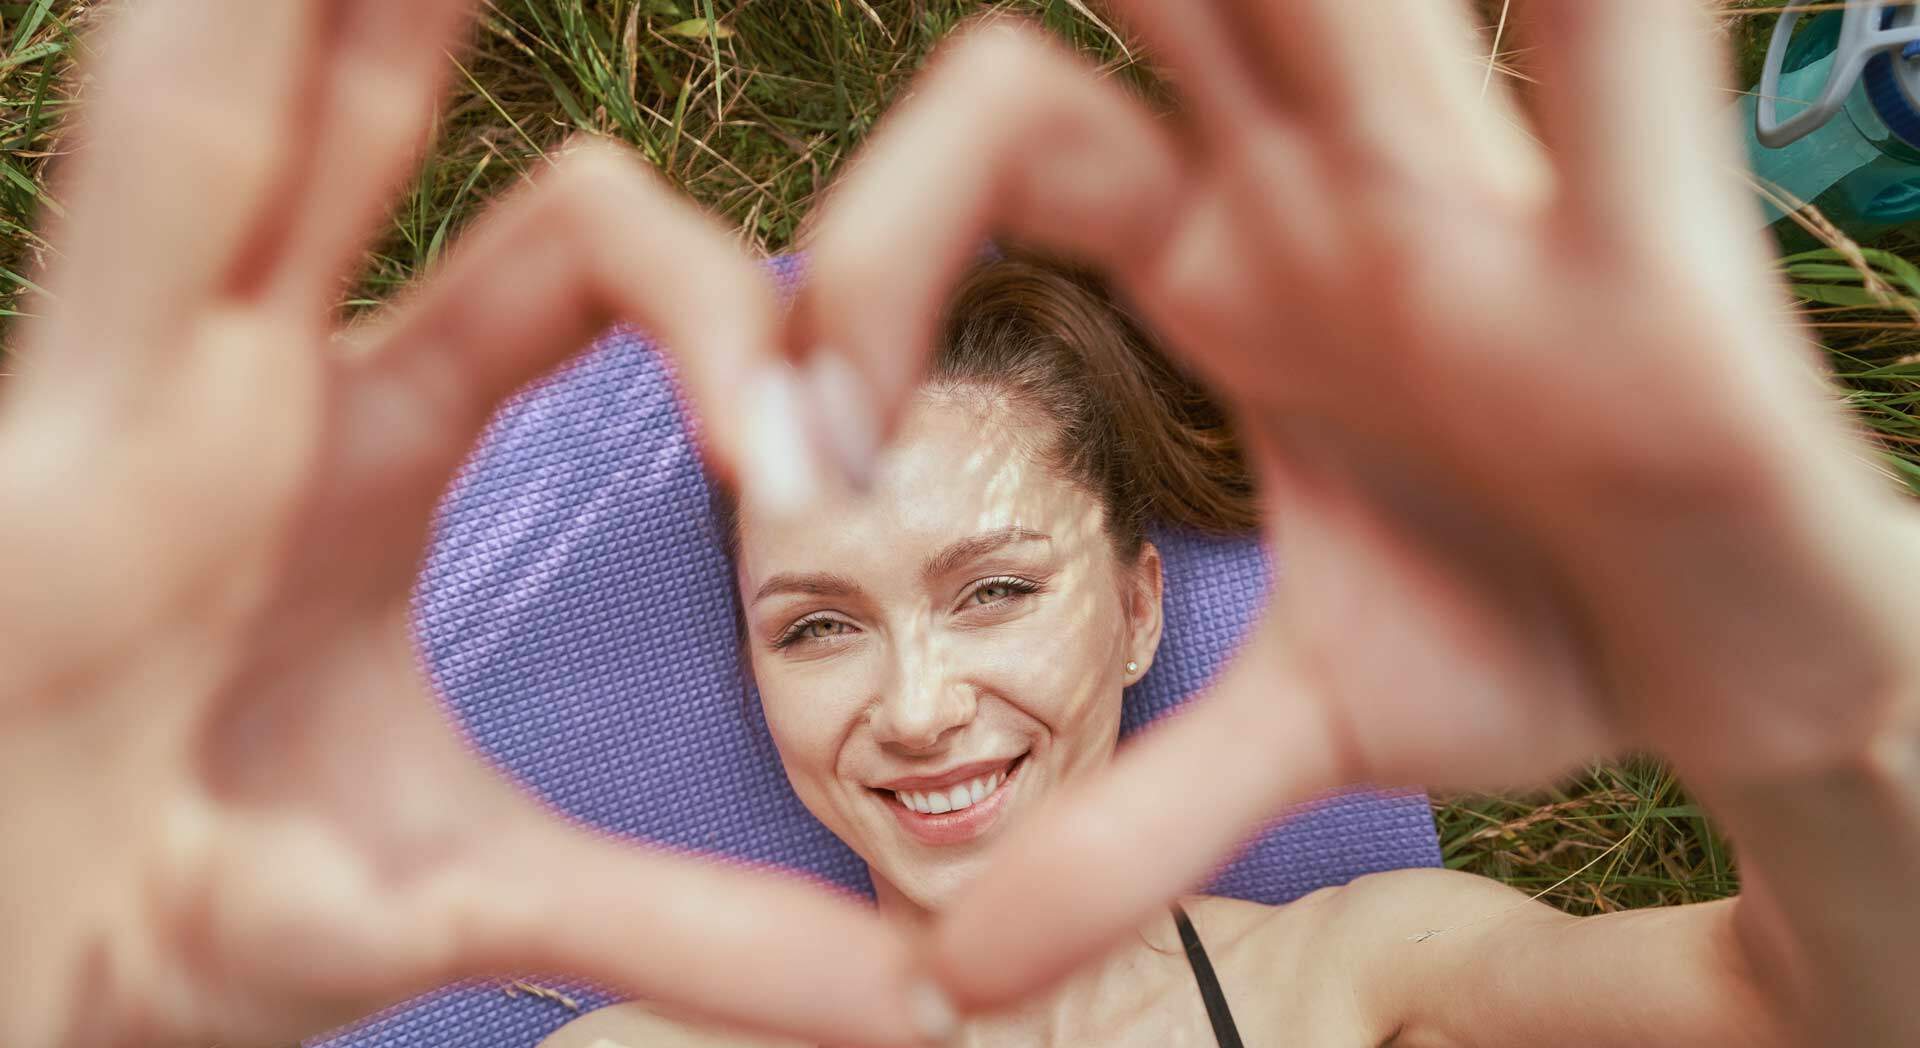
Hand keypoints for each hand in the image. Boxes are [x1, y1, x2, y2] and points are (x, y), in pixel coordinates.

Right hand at [0, 4, 931, 1045]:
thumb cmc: (173, 915)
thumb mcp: (449, 902)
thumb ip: (675, 922)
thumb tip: (908, 998)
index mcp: (352, 436)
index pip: (559, 251)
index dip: (702, 290)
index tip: (787, 453)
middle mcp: (236, 366)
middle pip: (366, 93)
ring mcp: (126, 380)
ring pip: (229, 96)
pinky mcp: (44, 436)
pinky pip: (142, 177)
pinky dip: (197, 59)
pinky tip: (219, 7)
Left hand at [781, 0, 1919, 1010]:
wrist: (1737, 675)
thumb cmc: (1541, 639)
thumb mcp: (1307, 726)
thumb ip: (1133, 821)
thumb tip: (958, 971)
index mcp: (1238, 262)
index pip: (1016, 131)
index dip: (885, 239)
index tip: (813, 434)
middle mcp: (1339, 193)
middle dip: (1049, 16)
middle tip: (857, 35)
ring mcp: (1479, 206)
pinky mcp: (1643, 263)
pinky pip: (1615, 72)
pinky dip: (1598, 27)